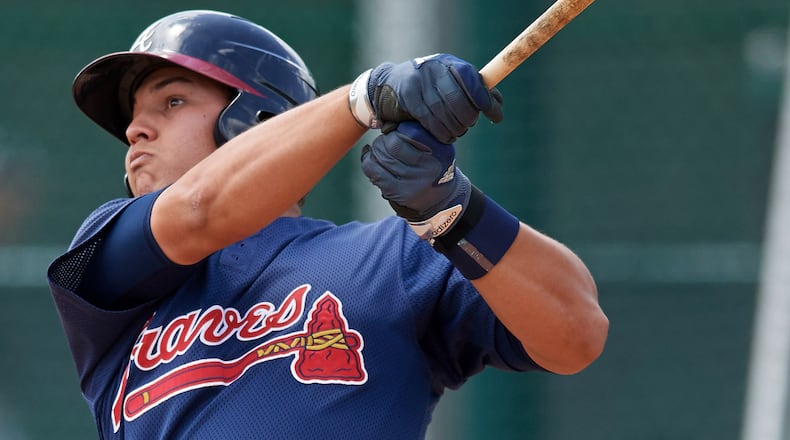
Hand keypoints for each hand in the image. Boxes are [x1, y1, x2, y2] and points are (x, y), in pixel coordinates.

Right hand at [350, 54, 503, 143]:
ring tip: (456, 133)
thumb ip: (474, 92)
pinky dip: (440, 132)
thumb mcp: (450, 84)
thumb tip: (498, 105)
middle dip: (467, 118)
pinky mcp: (407, 96)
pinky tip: (444, 136)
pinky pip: (430, 120)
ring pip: (444, 112)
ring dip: (454, 129)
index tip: (495, 116)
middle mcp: (434, 68)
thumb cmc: (426, 88)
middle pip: (459, 100)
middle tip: (468, 126)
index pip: (472, 78)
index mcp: (449, 63)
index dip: (485, 99)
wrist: (386, 85)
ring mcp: (419, 81)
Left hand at [361, 121, 470, 238]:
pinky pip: (374, 171)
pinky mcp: (399, 192)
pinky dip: (367, 160)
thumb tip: (387, 123)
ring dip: (375, 149)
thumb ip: (419, 133)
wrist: (441, 200)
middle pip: (392, 143)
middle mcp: (428, 167)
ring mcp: (412, 182)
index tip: (394, 131)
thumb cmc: (434, 167)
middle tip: (384, 141)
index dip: (396, 129)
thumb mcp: (438, 147)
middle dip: (384, 139)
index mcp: (439, 151)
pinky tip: (369, 156)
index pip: (409, 132)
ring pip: (381, 156)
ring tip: (379, 150)